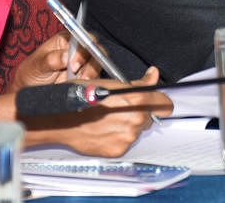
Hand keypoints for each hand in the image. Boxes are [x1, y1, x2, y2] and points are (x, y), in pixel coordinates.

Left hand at [9, 31, 100, 91]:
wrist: (32, 89)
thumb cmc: (32, 73)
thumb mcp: (36, 66)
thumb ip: (50, 60)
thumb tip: (65, 56)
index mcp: (65, 40)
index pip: (81, 37)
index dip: (81, 49)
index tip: (74, 65)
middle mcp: (77, 49)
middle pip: (94, 49)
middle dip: (90, 62)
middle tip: (80, 76)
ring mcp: (84, 62)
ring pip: (98, 62)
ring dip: (92, 73)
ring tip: (80, 82)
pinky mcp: (87, 75)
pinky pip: (96, 76)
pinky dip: (92, 82)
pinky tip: (82, 86)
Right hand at [23, 67, 174, 157]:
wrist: (60, 119)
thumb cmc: (81, 97)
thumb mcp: (111, 82)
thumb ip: (138, 82)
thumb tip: (153, 74)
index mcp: (137, 98)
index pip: (164, 103)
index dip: (159, 100)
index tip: (155, 99)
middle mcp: (135, 119)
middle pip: (149, 116)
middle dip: (140, 111)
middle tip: (121, 107)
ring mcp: (127, 136)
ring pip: (137, 129)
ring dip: (128, 124)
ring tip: (109, 118)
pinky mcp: (118, 149)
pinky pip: (125, 142)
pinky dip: (118, 136)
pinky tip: (104, 129)